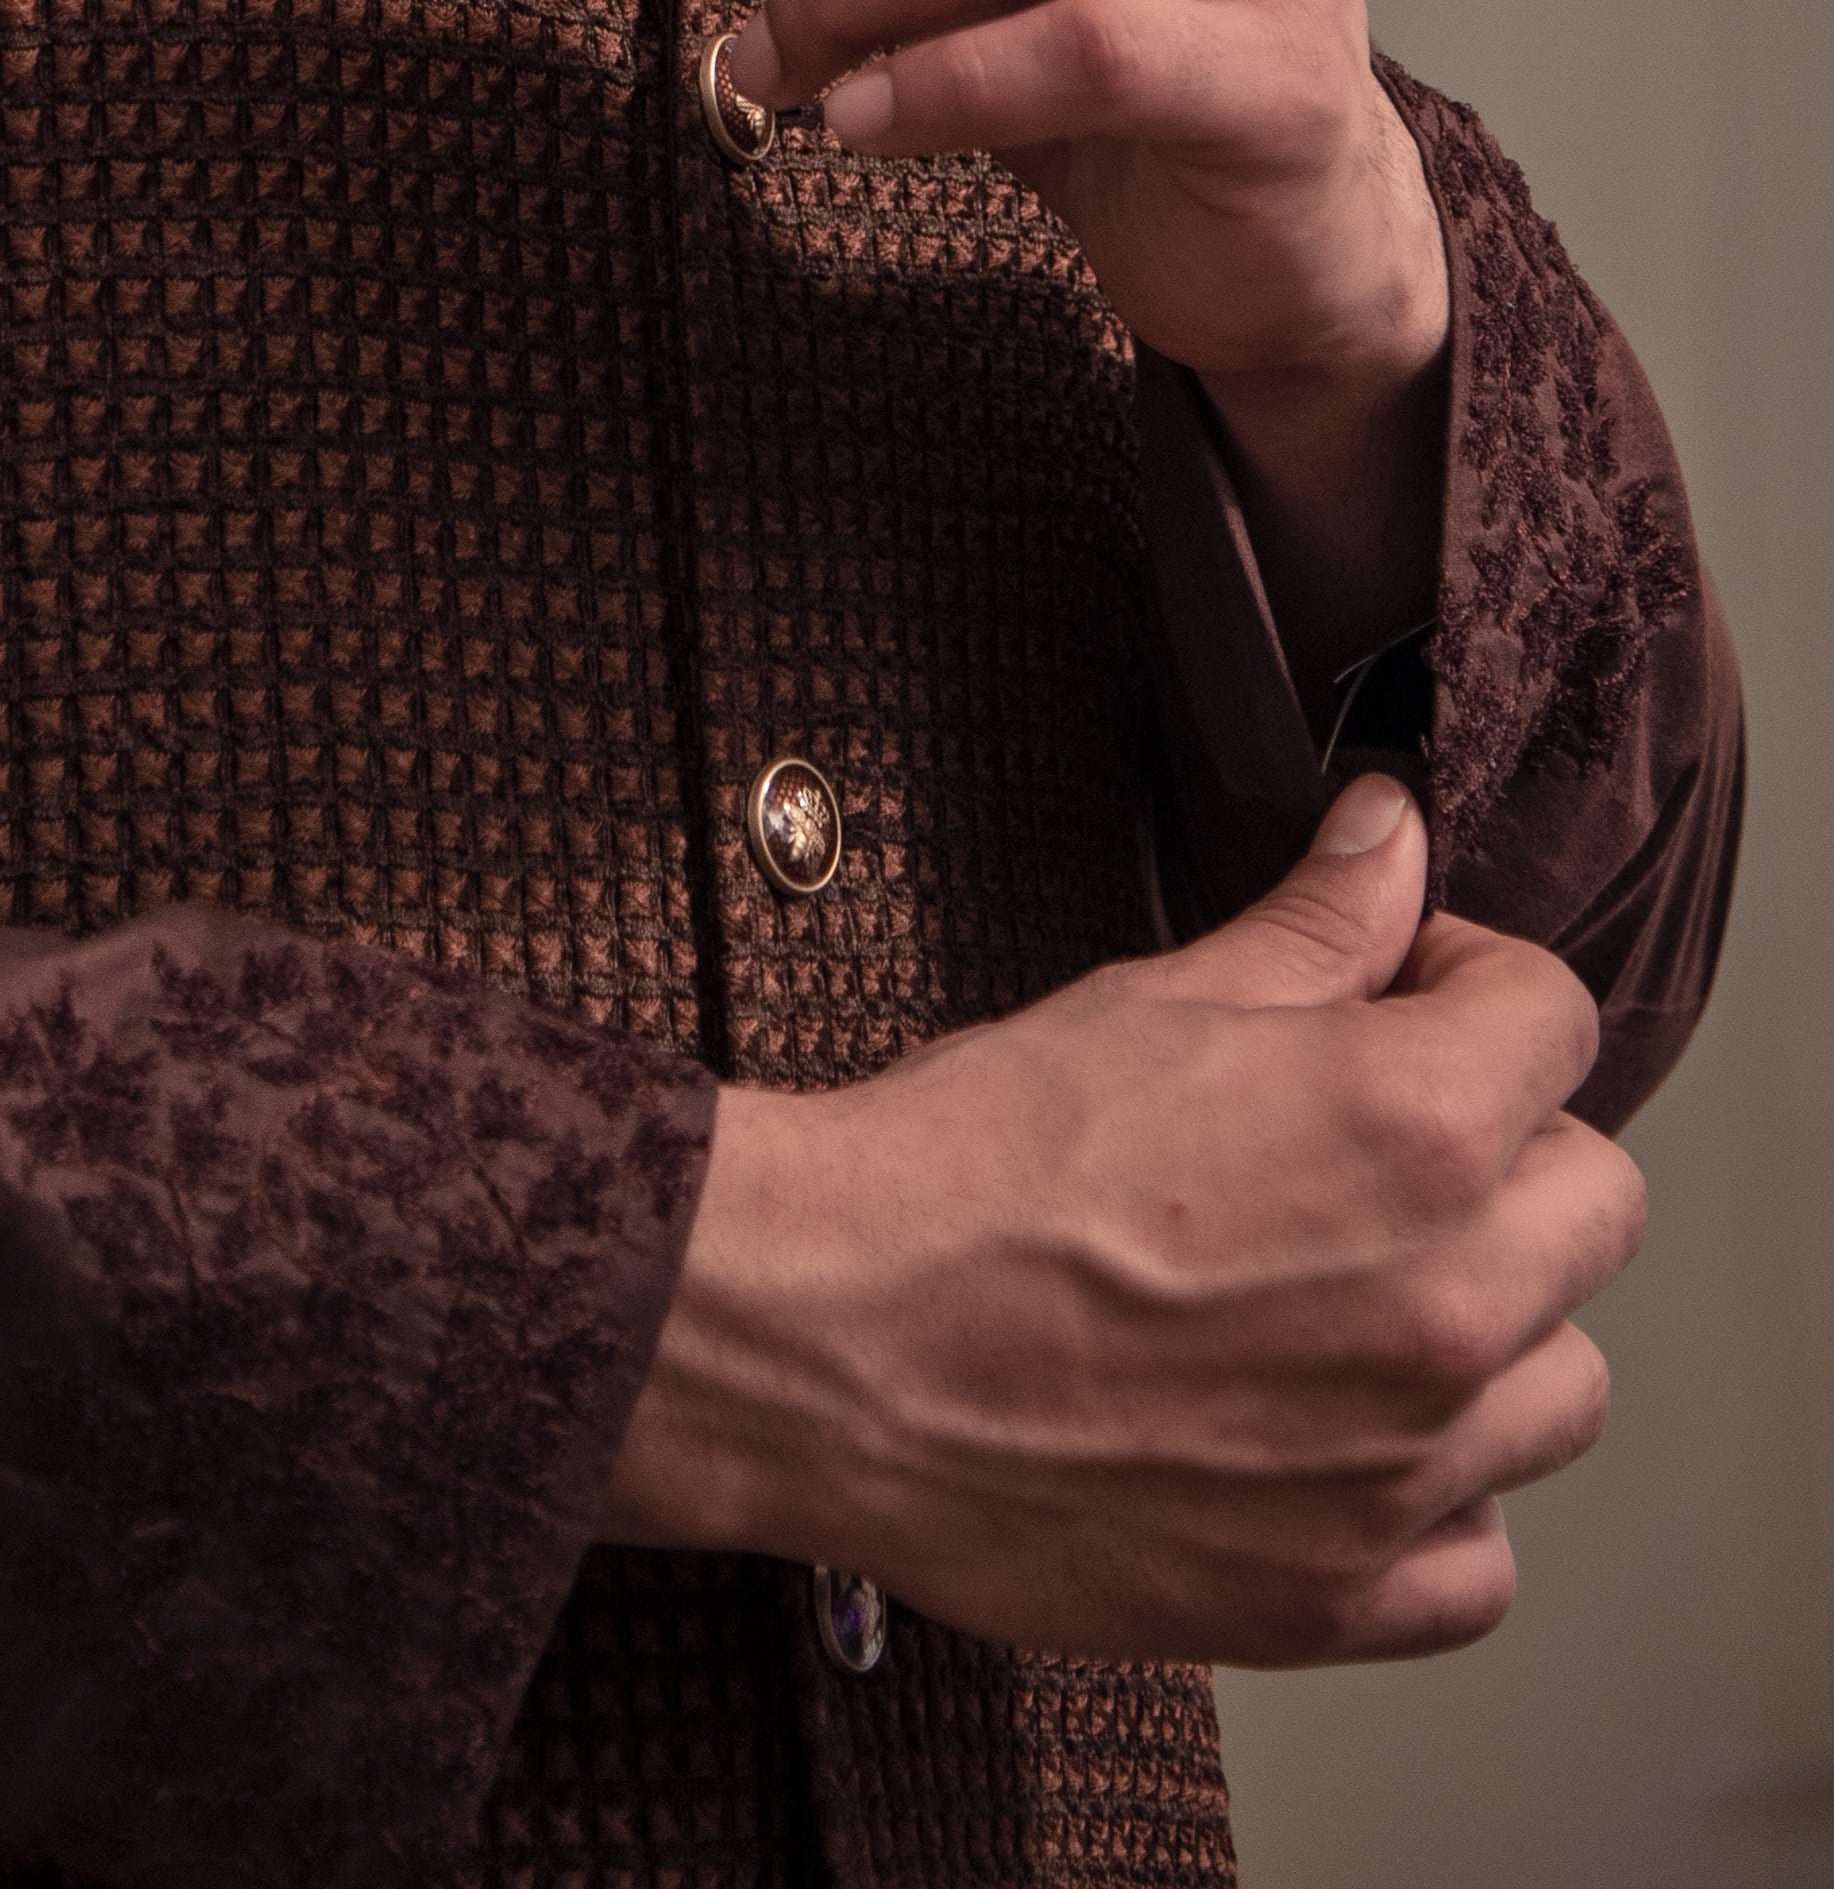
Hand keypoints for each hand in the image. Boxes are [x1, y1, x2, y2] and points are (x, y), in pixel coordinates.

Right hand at [602, 775, 1642, 1657]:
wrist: (838, 1336)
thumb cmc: (974, 1168)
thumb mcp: (1157, 1000)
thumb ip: (1318, 926)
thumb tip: (1392, 841)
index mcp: (1414, 1128)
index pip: (1560, 1023)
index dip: (1472, 987)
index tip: (1407, 999)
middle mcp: (1445, 1302)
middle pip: (1596, 1208)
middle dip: (1505, 1155)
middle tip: (1378, 1153)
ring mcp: (1407, 1466)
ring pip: (1561, 1388)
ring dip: (1489, 1335)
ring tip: (1357, 1302)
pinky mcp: (1343, 1593)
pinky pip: (1481, 1561)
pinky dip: (1431, 1510)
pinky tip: (1336, 1445)